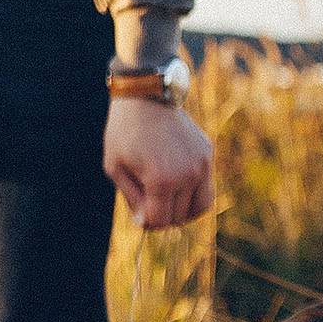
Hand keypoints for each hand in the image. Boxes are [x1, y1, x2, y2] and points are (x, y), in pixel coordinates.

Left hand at [103, 97, 213, 228]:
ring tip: (165, 199)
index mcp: (162, 180)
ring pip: (201, 207)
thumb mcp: (115, 167)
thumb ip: (131, 198)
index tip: (140, 215)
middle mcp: (187, 175)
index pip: (161, 221)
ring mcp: (201, 164)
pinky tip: (175, 182)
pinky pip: (206, 187)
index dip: (148, 224)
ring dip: (183, 210)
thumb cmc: (124, 133)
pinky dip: (192, 192)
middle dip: (163, 217)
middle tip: (149, 204)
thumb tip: (146, 223)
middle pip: (180, 217)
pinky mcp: (207, 154)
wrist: (146, 97)